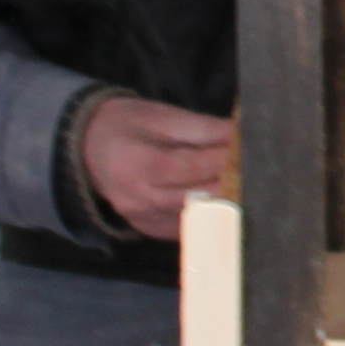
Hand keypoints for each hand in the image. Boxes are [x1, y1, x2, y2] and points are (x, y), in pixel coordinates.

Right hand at [77, 93, 237, 241]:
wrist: (86, 148)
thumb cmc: (126, 124)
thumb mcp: (159, 115)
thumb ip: (200, 128)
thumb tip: (238, 133)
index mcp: (138, 164)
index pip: (191, 167)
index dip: (224, 159)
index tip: (251, 150)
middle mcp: (139, 198)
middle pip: (197, 197)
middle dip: (231, 183)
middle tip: (259, 171)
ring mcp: (143, 219)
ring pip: (196, 217)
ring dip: (224, 203)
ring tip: (248, 186)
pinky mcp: (149, 230)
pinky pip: (186, 228)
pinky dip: (208, 216)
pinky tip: (225, 202)